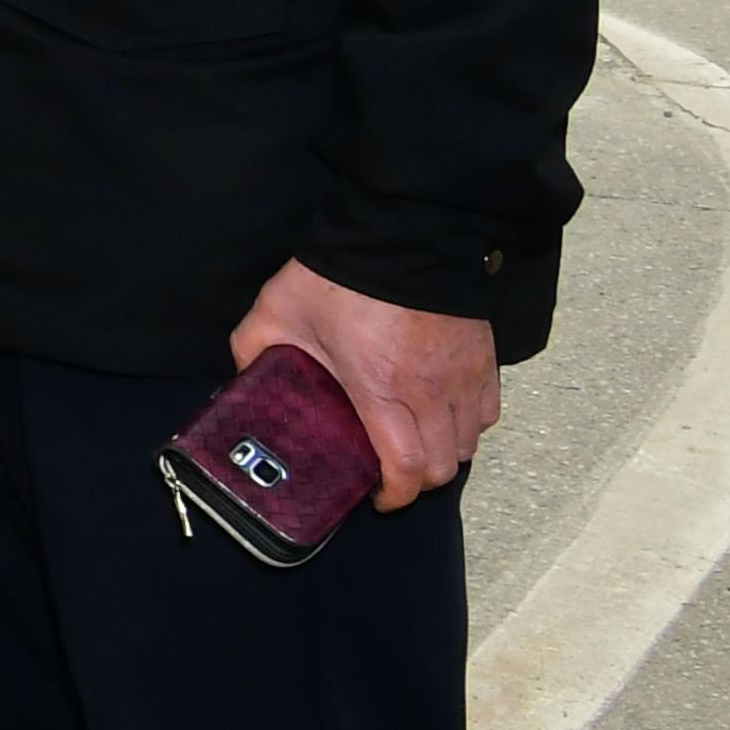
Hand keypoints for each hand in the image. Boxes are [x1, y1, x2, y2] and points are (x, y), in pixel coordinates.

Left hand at [229, 258, 501, 508]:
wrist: (406, 231)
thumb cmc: (339, 275)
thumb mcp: (278, 311)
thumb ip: (254, 350)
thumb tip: (244, 379)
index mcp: (382, 390)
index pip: (405, 469)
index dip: (394, 496)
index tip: (377, 498)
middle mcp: (432, 392)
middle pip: (441, 467)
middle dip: (415, 480)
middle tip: (388, 471)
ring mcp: (465, 377)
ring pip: (467, 444)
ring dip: (441, 454)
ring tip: (411, 442)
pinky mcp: (485, 359)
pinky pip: (486, 413)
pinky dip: (466, 425)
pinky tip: (440, 413)